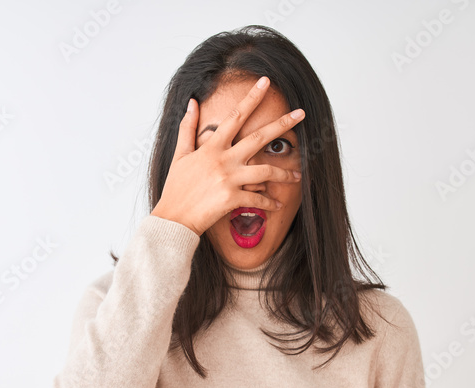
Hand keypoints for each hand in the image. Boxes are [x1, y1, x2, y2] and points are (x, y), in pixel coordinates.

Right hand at [150, 76, 304, 235]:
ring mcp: (229, 179)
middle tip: (301, 113)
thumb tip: (191, 102)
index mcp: (212, 147)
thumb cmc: (176, 188)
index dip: (251, 97)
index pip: (235, 116)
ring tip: (297, 175)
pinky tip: (277, 204)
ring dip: (284, 173)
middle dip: (282, 124)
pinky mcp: (232, 198)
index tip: (265, 82)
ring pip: (265, 171)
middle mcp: (223, 160)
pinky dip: (269, 203)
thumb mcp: (180, 155)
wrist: (173, 218)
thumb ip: (188, 127)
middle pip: (258, 137)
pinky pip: (257, 199)